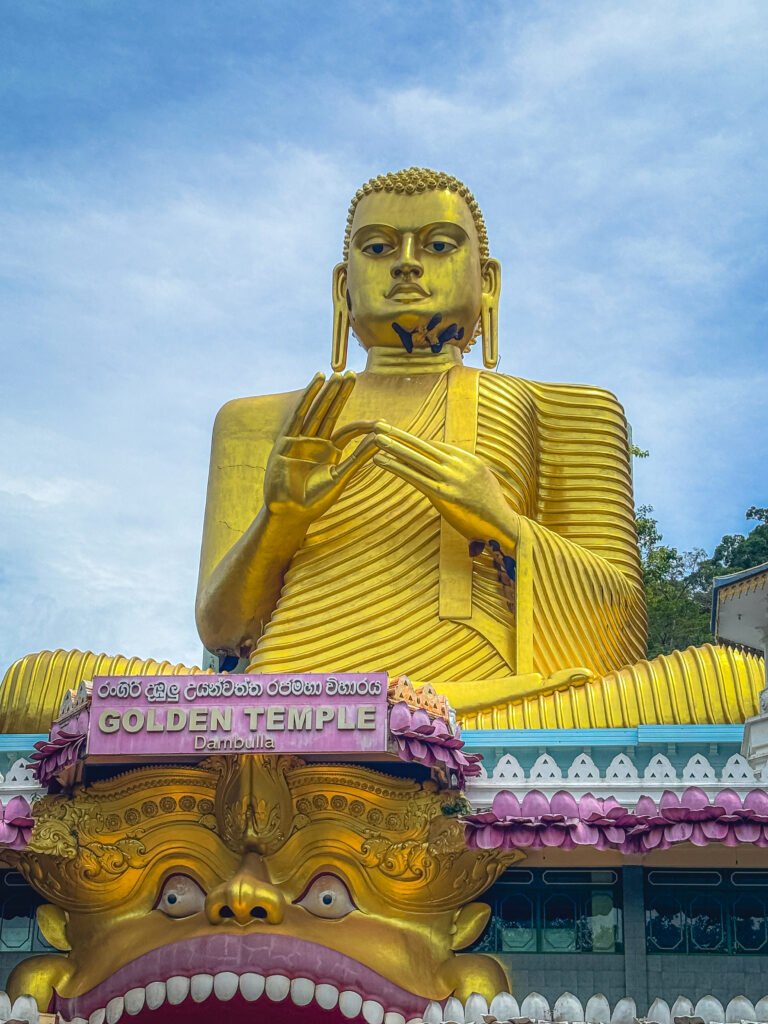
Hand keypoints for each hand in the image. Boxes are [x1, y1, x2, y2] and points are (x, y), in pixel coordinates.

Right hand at [264, 372, 375, 525]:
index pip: (348, 431)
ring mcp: (300, 440)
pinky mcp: (286, 440)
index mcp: (330, 452)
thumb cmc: (315, 501)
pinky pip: (299, 414)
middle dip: (340, 394)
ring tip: (336, 374)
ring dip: (326, 392)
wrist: (290, 513)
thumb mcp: (341, 478)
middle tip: (351, 374)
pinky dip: (308, 397)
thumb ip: (358, 459)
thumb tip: (381, 440)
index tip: (381, 422)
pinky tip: (317, 382)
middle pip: (331, 412)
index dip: (363, 424)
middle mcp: (316, 442)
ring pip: (316, 410)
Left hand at [372, 423, 519, 546]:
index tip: (395, 432)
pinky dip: (396, 467)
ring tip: (375, 439)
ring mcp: (451, 478)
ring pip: (416, 458)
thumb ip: (464, 471)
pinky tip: (381, 461)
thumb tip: (450, 467)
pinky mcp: (444, 495)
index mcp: (467, 459)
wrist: (503, 524)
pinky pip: (415, 477)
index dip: (412, 439)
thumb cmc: (491, 507)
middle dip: (399, 435)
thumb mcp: (481, 481)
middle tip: (379, 425)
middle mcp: (458, 465)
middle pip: (422, 446)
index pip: (434, 446)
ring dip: (393, 447)